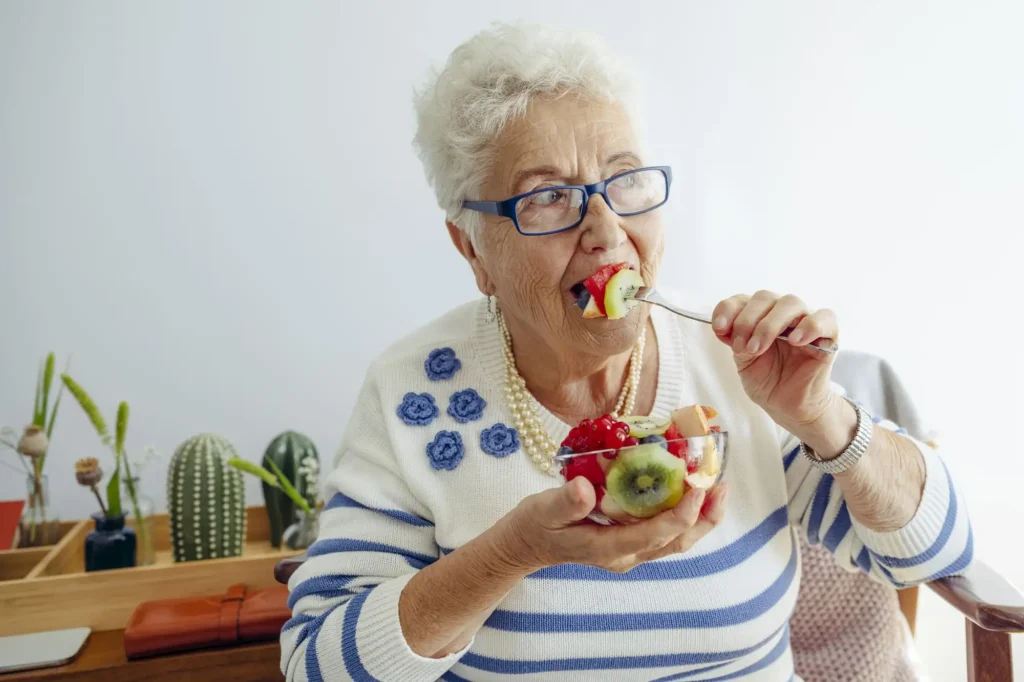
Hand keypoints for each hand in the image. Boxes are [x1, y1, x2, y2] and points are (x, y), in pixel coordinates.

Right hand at [493, 477, 727, 573]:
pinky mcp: (628, 542)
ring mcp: (629, 552)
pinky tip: (687, 490)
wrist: (524, 545)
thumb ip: (565, 501)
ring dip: (699, 516)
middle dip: (704, 517)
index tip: (698, 486)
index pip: (656, 535)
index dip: (682, 512)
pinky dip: (682, 513)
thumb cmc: (534, 525)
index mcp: (608, 549)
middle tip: (721, 485)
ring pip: (675, 540)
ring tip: (716, 487)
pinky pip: (664, 532)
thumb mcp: (543, 509)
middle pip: (676, 542)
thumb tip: (585, 488)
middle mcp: (626, 555)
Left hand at [712, 291, 838, 430]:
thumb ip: (735, 341)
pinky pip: (825, 318)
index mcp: (758, 316)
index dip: (728, 310)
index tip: (719, 329)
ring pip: (791, 303)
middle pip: (765, 297)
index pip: (742, 300)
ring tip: (759, 348)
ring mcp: (804, 321)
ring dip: (769, 325)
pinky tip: (795, 341)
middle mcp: (781, 313)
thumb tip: (724, 326)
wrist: (787, 405)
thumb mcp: (743, 361)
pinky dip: (809, 325)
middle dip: (747, 321)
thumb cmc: (767, 380)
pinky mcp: (828, 335)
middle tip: (742, 348)